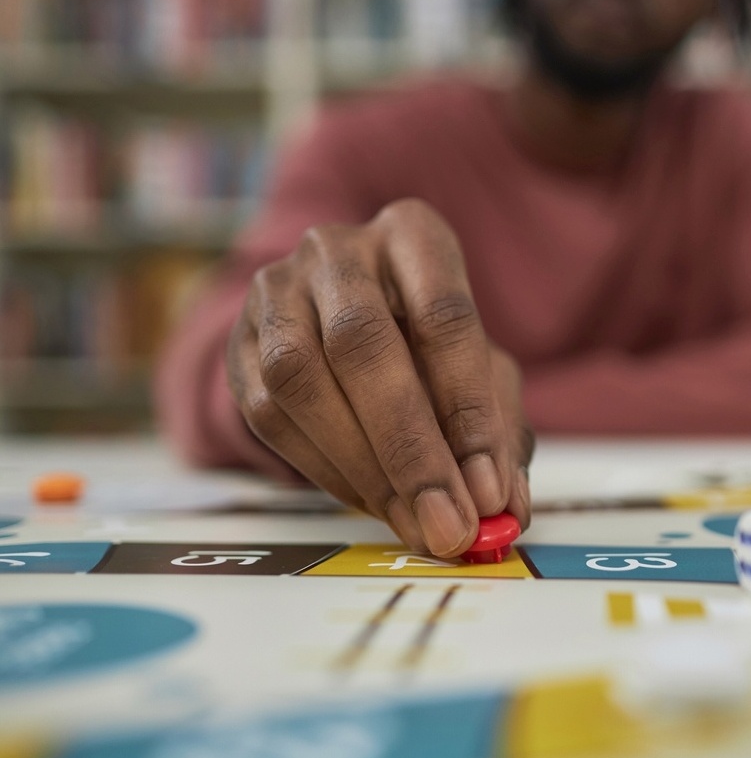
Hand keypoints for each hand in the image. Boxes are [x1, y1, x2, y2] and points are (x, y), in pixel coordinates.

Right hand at [227, 199, 533, 556]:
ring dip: (362, 467)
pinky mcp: (239, 343)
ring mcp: (276, 290)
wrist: (339, 326)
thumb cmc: (428, 349)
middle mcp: (337, 249)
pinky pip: (268, 413)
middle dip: (410, 448)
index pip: (444, 316)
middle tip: (447, 522)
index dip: (469, 410)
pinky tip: (369, 500)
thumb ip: (497, 434)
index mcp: (412, 235)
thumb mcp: (479, 375)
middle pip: (362, 342)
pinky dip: (325, 470)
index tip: (490, 491)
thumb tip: (505, 506)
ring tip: (411, 522)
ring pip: (301, 378)